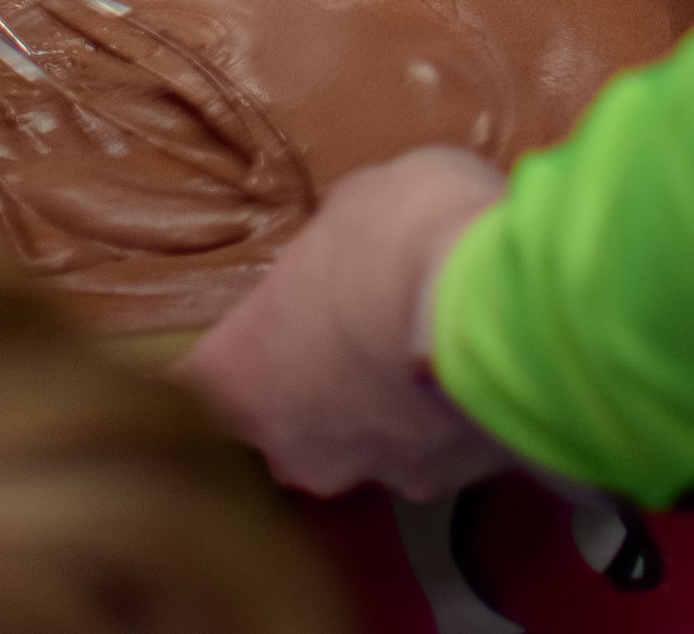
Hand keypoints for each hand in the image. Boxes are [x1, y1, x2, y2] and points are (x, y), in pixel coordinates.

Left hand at [184, 146, 515, 498]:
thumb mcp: (346, 210)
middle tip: (339, 335)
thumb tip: (351, 252)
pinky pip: (428, 451)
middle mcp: (293, 445)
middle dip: (306, 389)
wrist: (500, 308)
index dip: (217, 362)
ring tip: (411, 350)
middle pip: (277, 427)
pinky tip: (461, 370)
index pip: (193, 384)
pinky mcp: (445, 484)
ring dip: (379, 409)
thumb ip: (333, 253)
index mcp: (242, 372)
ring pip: (358, 447)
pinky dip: (439, 420)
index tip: (230, 342)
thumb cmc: (395, 237)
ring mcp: (372, 473)